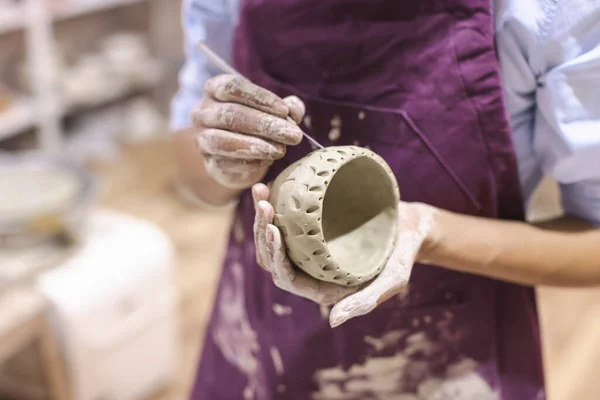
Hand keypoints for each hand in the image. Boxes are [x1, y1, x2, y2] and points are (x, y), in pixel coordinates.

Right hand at [192, 74, 304, 189]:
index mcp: (215, 89)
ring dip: (255, 146)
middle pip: (230, 114)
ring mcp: (202, 139)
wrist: (242, 156)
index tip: (285, 111)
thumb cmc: (257, 124)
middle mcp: (202, 112)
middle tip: (293, 135)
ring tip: (281, 150)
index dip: (260, 98)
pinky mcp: (209, 163)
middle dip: (265, 125)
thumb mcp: (274, 111)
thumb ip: (287, 108)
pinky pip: (225, 163)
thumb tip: (295, 109)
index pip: (233, 87)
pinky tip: (268, 161)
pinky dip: (249, 162)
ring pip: (222, 141)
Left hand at [252, 183, 438, 326]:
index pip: (286, 277)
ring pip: (273, 237)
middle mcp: (309, 270)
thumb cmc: (402, 257)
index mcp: (321, 288)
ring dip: (262, 217)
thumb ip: (365, 302)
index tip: (274, 229)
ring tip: (260, 190)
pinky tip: (270, 184)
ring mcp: (307, 248)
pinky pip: (285, 219)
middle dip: (262, 232)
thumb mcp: (392, 280)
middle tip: (263, 203)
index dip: (275, 256)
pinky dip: (276, 203)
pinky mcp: (309, 229)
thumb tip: (332, 321)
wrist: (410, 229)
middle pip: (272, 257)